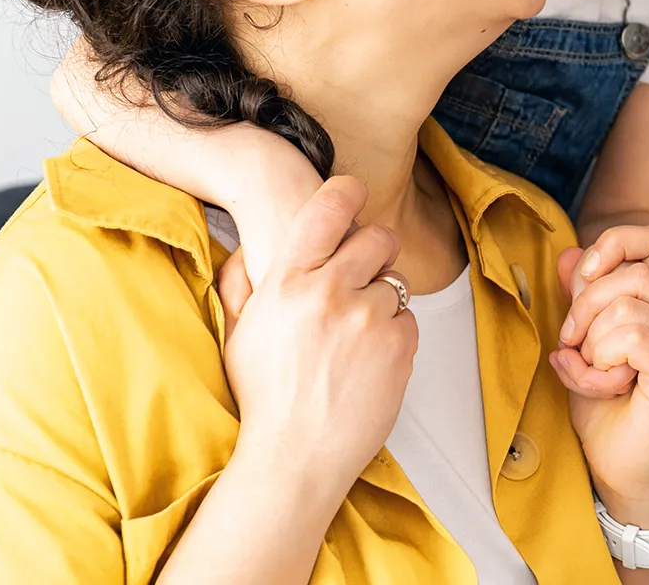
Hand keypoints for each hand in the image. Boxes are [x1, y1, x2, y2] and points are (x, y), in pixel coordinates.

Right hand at [221, 176, 415, 490]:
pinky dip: (395, 336)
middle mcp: (330, 292)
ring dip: (381, 304)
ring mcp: (368, 318)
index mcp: (288, 281)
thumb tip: (247, 250)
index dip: (347, 192)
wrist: (294, 456)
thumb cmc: (265, 397)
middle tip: (363, 277)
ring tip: (354, 341)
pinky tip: (369, 362)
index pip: (328, 209)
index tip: (355, 192)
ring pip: (395, 285)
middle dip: (376, 252)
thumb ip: (242, 286)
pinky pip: (409, 320)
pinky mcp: (398, 345)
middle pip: (378, 238)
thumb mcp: (239, 333)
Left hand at [553, 225, 648, 526]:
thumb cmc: (606, 408)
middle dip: (584, 306)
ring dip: (590, 342)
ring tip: (592, 372)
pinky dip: (600, 359)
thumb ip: (579, 296)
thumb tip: (567, 253)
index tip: (582, 277)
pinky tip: (606, 384)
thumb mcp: (582, 340)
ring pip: (626, 305)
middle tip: (572, 345)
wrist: (620, 469)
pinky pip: (631, 336)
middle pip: (631, 273)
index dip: (613, 244)